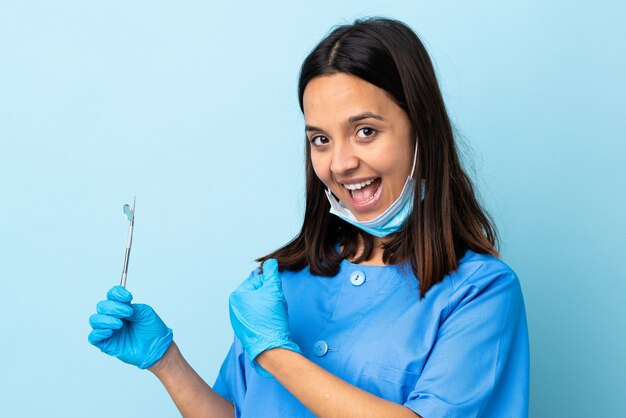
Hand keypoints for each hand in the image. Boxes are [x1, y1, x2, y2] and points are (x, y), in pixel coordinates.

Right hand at [88, 285, 172, 368]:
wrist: (157, 347)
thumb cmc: (152, 330)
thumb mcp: (145, 312)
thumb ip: (131, 306)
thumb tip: (119, 306)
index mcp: (122, 308)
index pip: (112, 295)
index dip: (117, 293)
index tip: (128, 297)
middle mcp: (113, 317)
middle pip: (102, 306)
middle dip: (114, 307)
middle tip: (128, 313)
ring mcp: (108, 330)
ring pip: (95, 320)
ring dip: (106, 319)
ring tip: (120, 324)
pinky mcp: (106, 344)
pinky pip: (93, 337)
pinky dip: (99, 332)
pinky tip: (111, 331)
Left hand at [229, 259, 300, 375]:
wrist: (271, 347)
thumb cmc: (271, 319)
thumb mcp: (274, 290)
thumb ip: (272, 273)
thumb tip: (270, 262)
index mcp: (237, 295)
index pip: (257, 280)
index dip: (270, 286)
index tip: (275, 296)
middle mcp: (234, 307)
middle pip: (257, 293)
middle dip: (269, 297)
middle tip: (275, 307)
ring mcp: (238, 320)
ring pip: (258, 305)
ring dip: (268, 307)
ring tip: (273, 316)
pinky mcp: (245, 330)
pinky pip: (257, 317)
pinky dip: (265, 318)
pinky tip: (270, 324)